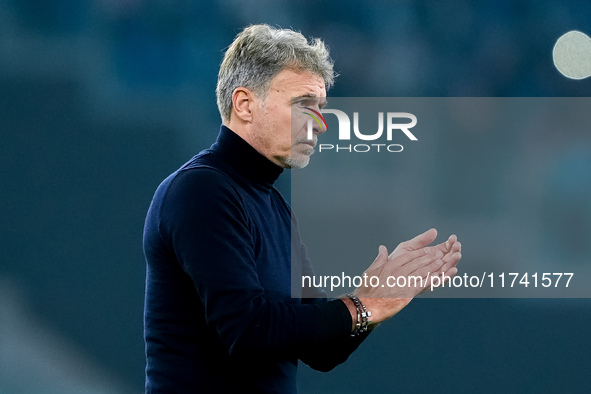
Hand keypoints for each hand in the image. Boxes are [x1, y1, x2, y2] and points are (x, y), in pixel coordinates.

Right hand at [345, 229, 461, 325]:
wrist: (366, 307)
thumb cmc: (366, 291)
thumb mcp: (370, 271)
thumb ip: (380, 259)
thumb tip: (383, 248)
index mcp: (389, 266)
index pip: (408, 256)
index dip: (419, 253)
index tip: (428, 250)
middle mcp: (397, 272)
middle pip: (417, 262)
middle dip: (430, 257)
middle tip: (439, 253)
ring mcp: (403, 282)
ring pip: (422, 271)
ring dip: (434, 266)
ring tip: (443, 261)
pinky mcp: (408, 293)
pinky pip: (424, 284)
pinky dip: (434, 279)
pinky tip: (441, 276)